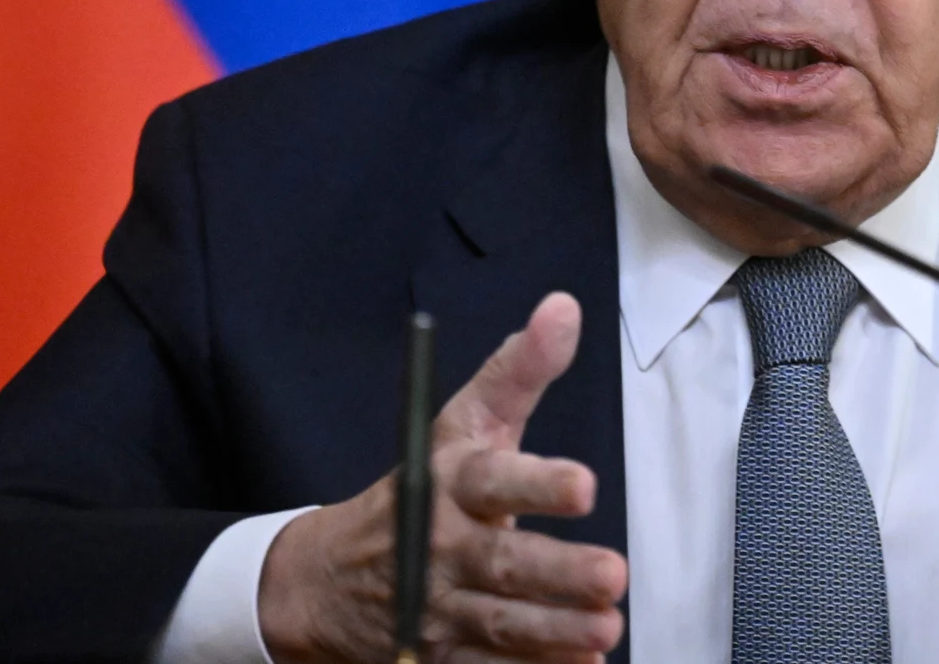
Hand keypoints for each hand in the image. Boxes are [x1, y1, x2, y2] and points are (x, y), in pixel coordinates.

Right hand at [257, 293, 628, 662]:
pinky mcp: (438, 656)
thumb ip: (518, 371)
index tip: (584, 484)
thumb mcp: (463, 422)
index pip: (493, 479)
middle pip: (502, 564)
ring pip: (499, 625)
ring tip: (605, 629)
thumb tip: (564, 309)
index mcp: (449, 483)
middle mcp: (441, 546)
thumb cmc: (420, 489)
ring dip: (554, 633)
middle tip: (613, 574)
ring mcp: (437, 608)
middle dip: (558, 573)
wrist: (326, 577)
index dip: (536, 482)